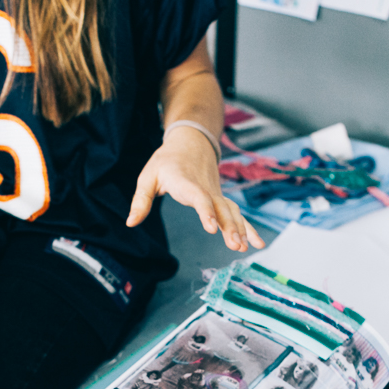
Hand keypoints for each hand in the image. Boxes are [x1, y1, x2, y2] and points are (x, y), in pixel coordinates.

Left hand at [127, 125, 264, 252]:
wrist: (192, 141)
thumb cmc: (167, 160)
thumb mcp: (148, 176)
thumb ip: (140, 200)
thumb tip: (131, 223)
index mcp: (186, 181)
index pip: (199, 197)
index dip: (206, 211)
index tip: (212, 227)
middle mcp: (205, 189)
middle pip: (221, 208)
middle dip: (230, 227)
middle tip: (236, 244)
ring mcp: (216, 194)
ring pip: (231, 212)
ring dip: (240, 229)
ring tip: (244, 247)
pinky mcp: (221, 199)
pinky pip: (236, 214)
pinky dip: (248, 227)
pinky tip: (257, 243)